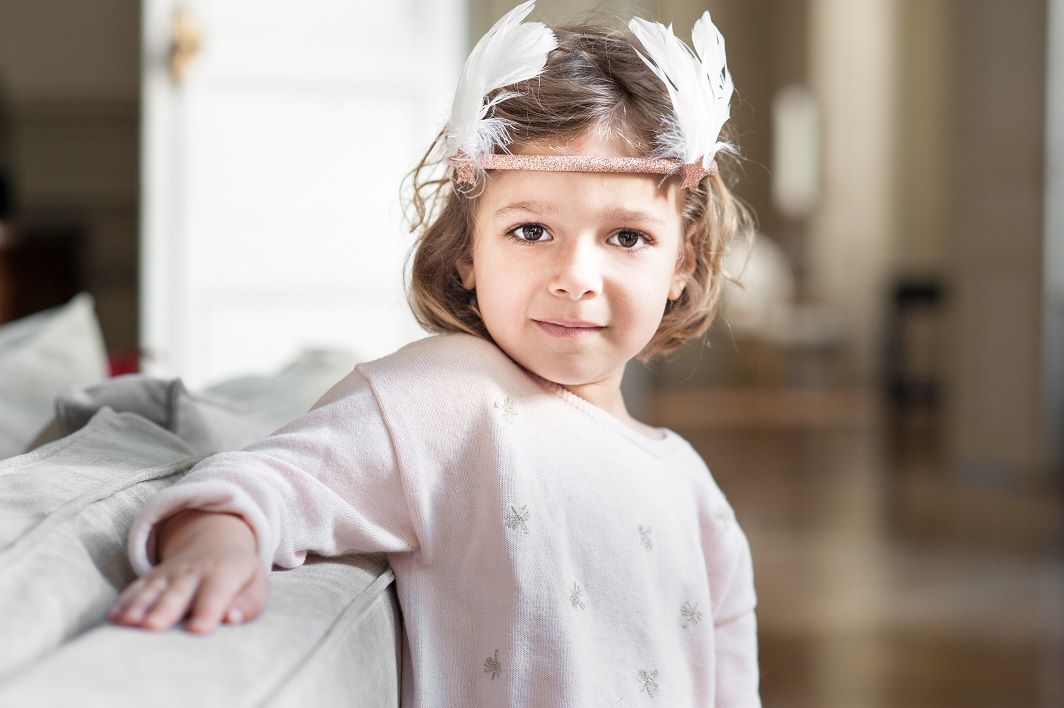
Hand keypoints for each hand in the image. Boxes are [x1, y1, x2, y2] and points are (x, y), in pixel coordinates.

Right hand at [108, 512, 267, 633]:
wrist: (214, 542)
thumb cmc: (240, 575)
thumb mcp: (255, 584)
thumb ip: (248, 603)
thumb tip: (232, 619)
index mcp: (224, 572)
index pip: (216, 593)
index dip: (208, 610)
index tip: (198, 629)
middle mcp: (193, 572)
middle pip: (178, 593)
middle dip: (164, 609)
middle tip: (152, 627)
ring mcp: (169, 574)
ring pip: (152, 590)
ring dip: (139, 606)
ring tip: (127, 623)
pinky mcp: (152, 579)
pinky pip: (135, 589)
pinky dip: (124, 602)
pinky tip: (113, 618)